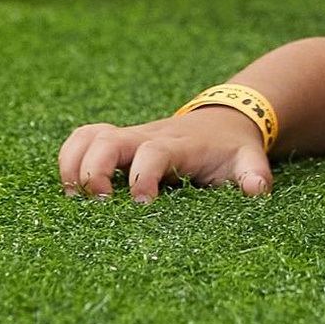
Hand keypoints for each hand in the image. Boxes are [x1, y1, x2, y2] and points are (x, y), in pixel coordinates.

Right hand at [58, 107, 270, 202]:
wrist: (225, 118)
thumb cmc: (233, 148)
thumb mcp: (250, 159)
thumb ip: (254, 175)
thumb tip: (256, 191)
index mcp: (179, 144)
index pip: (153, 152)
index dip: (142, 176)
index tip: (141, 205)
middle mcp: (148, 135)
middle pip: (108, 139)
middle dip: (94, 170)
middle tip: (96, 203)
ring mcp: (129, 137)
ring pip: (88, 136)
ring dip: (72, 163)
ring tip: (72, 199)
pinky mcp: (117, 142)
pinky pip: (83, 140)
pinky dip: (68, 159)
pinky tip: (70, 190)